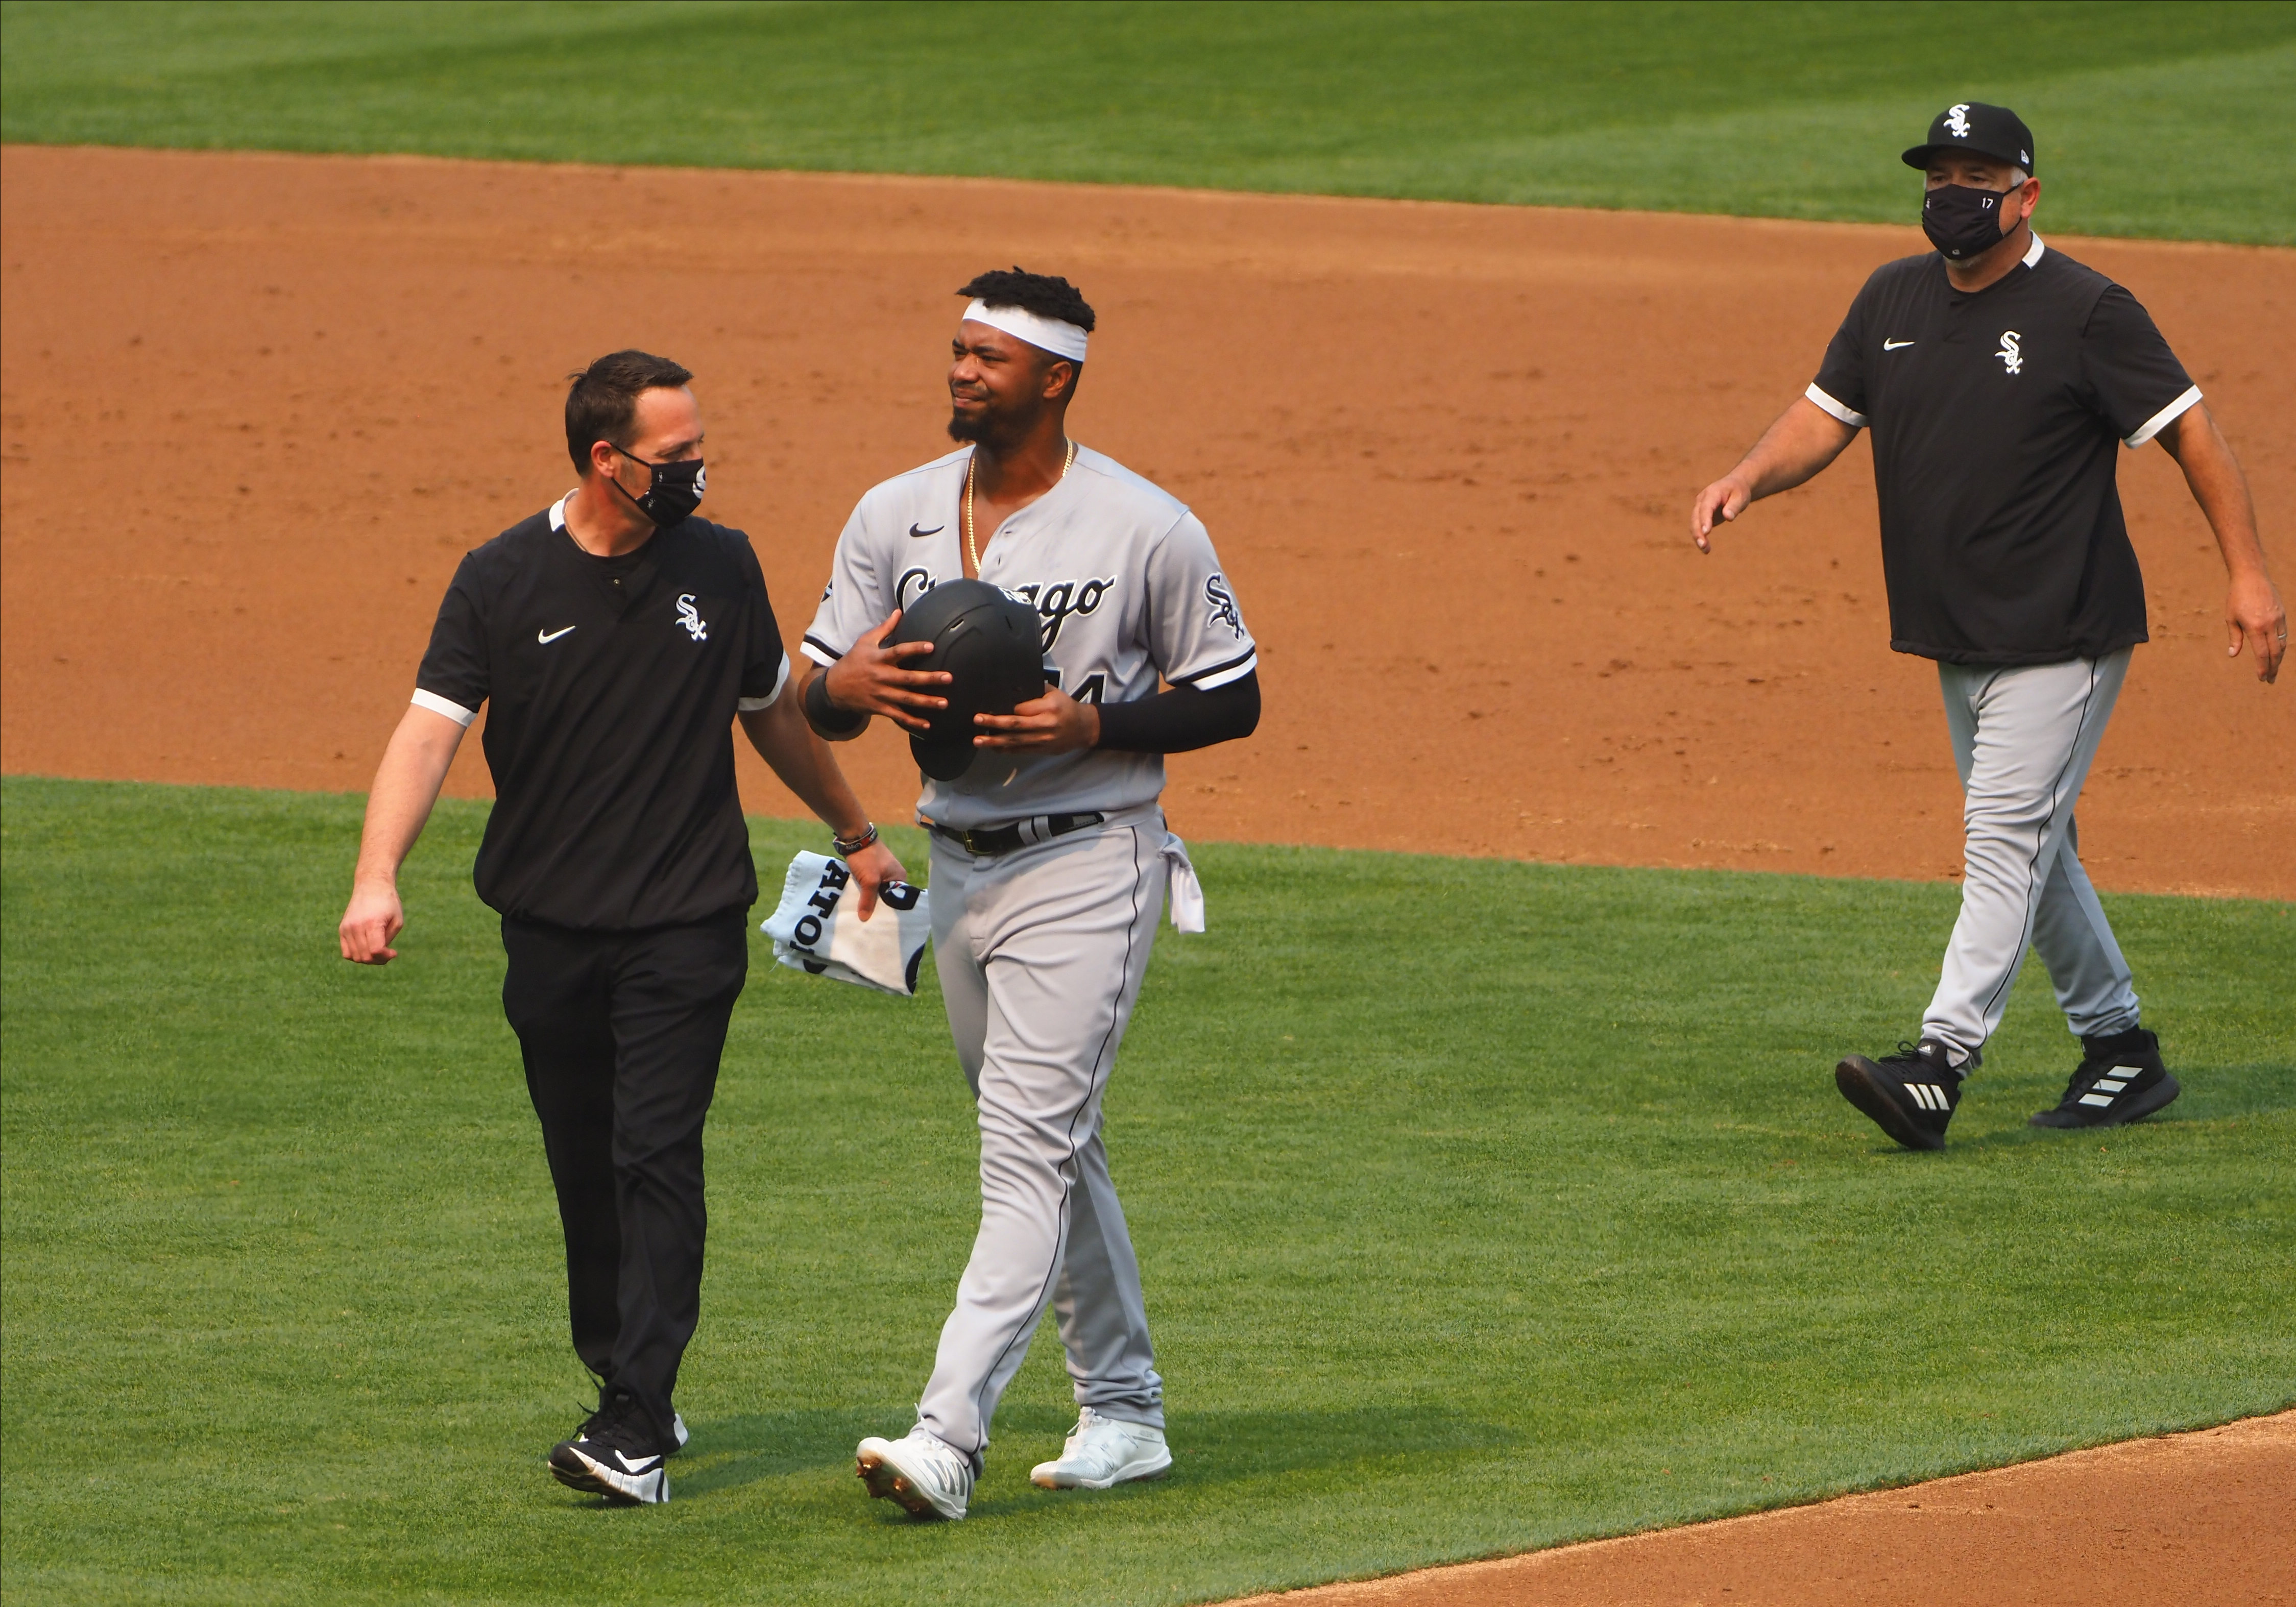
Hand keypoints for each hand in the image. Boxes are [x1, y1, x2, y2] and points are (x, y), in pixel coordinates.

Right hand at [339, 880, 404, 963]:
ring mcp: (346, 928)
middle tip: (388, 953)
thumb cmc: (389, 903)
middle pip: (365, 957)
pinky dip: (357, 955)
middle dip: (378, 960)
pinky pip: (346, 953)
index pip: (375, 950)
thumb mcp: (397, 921)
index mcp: (372, 923)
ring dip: (368, 959)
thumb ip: (388, 940)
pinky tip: (367, 948)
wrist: (371, 886)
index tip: (394, 952)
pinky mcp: (342, 929)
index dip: (385, 956)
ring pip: (354, 957)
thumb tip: (379, 956)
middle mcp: (356, 926)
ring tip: (378, 951)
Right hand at [821, 611, 950, 732]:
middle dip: (928, 679)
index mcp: (878, 658)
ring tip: (945, 703)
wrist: (834, 687)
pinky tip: (927, 725)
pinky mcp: (879, 708)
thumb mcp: (865, 642)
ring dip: (925, 702)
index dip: (914, 649)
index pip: (898, 652)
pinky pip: (898, 716)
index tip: (932, 647)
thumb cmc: (853, 660)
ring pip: (906, 699)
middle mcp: (880, 676)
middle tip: (948, 678)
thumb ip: (885, 628)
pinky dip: (912, 722)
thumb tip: (899, 612)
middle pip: (907, 678)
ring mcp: (880, 694)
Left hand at [842, 838, 907, 921]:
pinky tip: (859, 900)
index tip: (881, 921)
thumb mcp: (869, 880)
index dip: (890, 910)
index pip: (898, 899)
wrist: (854, 837)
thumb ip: (868, 900)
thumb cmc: (866, 858)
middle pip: (887, 897)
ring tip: (863, 912)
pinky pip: (871, 886)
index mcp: (900, 877)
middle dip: (879, 906)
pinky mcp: (872, 871)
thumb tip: (864, 918)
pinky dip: (865, 892)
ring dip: (870, 899)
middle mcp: (894, 876)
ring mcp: (882, 873)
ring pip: (877, 892)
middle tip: (870, 919)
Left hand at [972, 685, 1097, 753]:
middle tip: (977, 720)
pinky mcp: (1042, 750)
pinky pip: (1020, 751)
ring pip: (1015, 741)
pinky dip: (1005, 750)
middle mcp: (1046, 724)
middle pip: (1016, 724)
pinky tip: (993, 748)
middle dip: (994, 723)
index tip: (987, 707)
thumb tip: (1012, 687)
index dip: (1004, 709)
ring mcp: (1043, 739)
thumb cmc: (1066, 707)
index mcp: (1049, 707)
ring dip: (995, 741)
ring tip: (978, 740)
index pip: (1022, 708)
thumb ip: (1035, 691)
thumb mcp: (1055, 693)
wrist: (1084, 728)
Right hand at [1692, 474, 1751, 551]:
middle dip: (1698, 531)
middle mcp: (1702, 500)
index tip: (1706, 531)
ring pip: (1694, 524)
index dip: (1705, 519)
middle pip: (1696, 517)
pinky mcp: (1701, 516)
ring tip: (1706, 550)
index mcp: (1712, 493)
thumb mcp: (1741, 497)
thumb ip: (1734, 506)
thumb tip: (1728, 517)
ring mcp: (1700, 508)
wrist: (1735, 486)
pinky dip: (1701, 538)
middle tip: (1703, 545)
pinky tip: (1706, 549)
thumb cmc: (1739, 491)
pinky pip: (1698, 528)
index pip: (1706, 507)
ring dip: (1698, 537)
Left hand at [2227, 570, 2286, 683]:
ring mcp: (2278, 619)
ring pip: (2282, 644)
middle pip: (2275, 652)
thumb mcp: (2230, 618)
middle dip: (2273, 668)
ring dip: (2279, 659)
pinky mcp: (2282, 614)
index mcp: (2255, 627)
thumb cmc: (2236, 597)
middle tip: (2270, 680)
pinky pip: (2284, 634)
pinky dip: (2282, 645)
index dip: (2262, 668)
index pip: (2262, 654)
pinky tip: (2278, 653)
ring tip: (2274, 670)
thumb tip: (2233, 655)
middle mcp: (2270, 625)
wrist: (2251, 577)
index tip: (2262, 678)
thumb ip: (2235, 638)